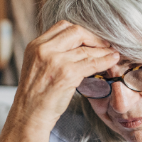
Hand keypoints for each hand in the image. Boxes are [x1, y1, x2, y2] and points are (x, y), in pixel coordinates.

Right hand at [8, 20, 118, 135]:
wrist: (28, 116)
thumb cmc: (35, 96)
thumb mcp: (37, 66)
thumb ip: (51, 53)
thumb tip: (76, 46)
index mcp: (35, 45)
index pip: (63, 26)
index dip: (81, 31)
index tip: (91, 40)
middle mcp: (43, 49)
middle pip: (76, 31)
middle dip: (94, 38)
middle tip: (105, 45)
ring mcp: (55, 61)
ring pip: (86, 49)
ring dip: (103, 50)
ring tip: (113, 54)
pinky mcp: (66, 74)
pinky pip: (91, 63)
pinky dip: (105, 61)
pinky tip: (112, 61)